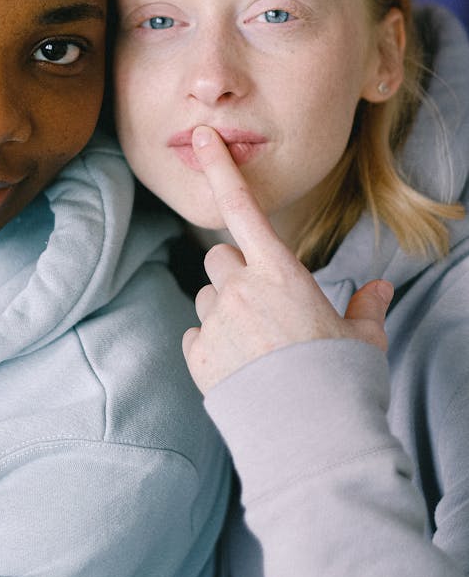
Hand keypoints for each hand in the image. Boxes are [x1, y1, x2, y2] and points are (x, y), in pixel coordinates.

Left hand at [181, 125, 392, 393]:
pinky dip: (210, 345)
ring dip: (222, 309)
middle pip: (219, 258)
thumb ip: (366, 308)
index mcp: (281, 272)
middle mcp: (241, 289)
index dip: (221, 167)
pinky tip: (238, 368)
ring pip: (205, 297)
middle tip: (261, 305)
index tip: (203, 137)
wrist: (311, 440)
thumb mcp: (364, 340)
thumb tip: (381, 290)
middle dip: (234, 272)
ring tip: (255, 346)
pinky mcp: (198, 357)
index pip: (243, 206)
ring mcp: (216, 322)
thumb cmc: (342, 381)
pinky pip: (195, 335)